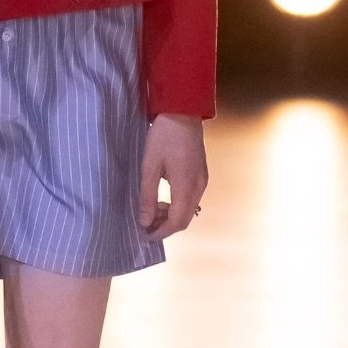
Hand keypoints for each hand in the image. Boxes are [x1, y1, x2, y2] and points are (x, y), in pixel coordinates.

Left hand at [138, 113, 206, 236]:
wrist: (183, 113)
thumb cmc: (163, 137)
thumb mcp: (149, 166)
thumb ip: (147, 196)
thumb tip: (144, 221)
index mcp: (186, 186)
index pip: (176, 222)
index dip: (161, 232)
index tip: (145, 235)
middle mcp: (198, 187)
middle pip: (185, 219)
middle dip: (166, 226)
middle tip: (146, 225)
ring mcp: (202, 181)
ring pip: (189, 210)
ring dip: (172, 216)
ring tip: (152, 210)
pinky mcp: (202, 174)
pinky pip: (192, 199)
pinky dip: (178, 205)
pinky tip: (163, 198)